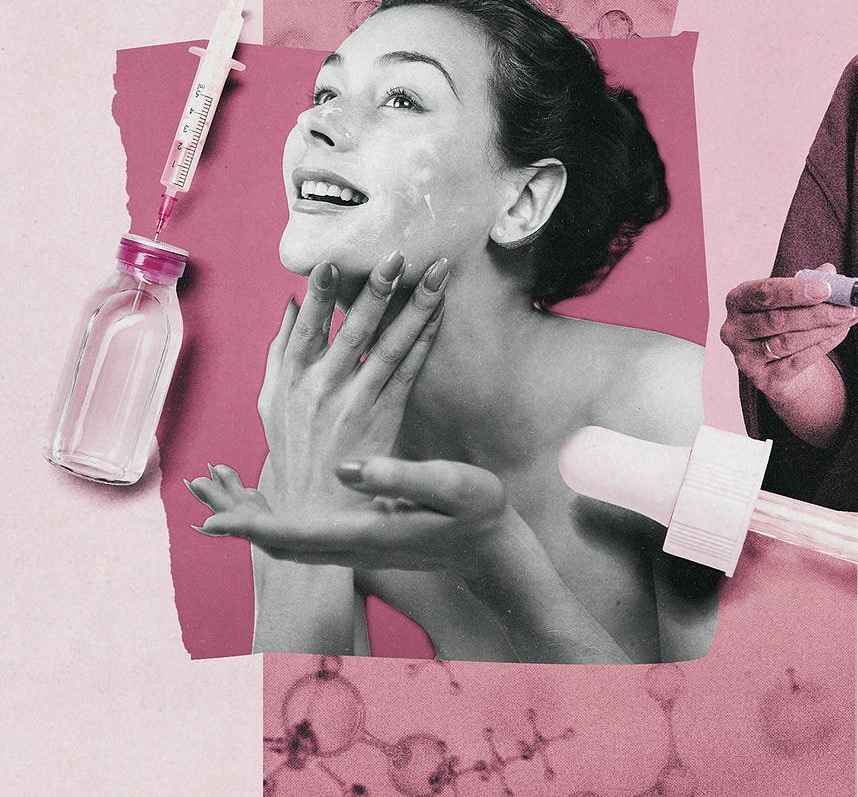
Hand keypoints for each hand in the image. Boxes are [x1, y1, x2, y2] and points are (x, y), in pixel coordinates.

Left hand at [194, 457, 509, 574]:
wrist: (494, 551)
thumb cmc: (479, 512)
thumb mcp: (450, 484)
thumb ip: (400, 476)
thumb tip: (345, 469)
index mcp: (367, 533)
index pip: (296, 535)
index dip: (252, 526)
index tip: (211, 520)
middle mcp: (354, 547)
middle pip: (281, 545)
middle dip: (241, 526)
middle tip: (199, 506)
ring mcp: (357, 549)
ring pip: (291, 545)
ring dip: (256, 527)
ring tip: (222, 506)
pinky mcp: (362, 543)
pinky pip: (307, 540)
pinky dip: (279, 527)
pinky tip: (271, 510)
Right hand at [256, 251, 448, 515]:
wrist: (313, 511)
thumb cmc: (293, 449)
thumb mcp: (271, 402)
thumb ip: (280, 353)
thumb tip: (291, 305)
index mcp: (290, 381)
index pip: (308, 329)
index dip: (322, 296)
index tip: (333, 262)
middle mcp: (322, 390)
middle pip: (355, 332)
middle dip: (377, 292)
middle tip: (398, 255)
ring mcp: (356, 405)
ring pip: (390, 347)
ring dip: (415, 308)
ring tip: (436, 274)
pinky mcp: (385, 418)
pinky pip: (409, 372)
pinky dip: (425, 341)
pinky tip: (439, 314)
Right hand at [721, 263, 857, 400]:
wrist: (778, 365)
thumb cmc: (784, 322)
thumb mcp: (790, 299)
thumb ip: (807, 284)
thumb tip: (829, 271)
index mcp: (737, 300)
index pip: (764, 293)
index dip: (795, 290)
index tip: (825, 288)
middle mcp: (734, 329)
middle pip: (777, 319)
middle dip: (816, 312)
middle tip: (846, 306)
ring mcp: (745, 357)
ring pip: (789, 341)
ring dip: (823, 329)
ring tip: (848, 317)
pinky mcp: (762, 379)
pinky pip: (797, 361)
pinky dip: (822, 345)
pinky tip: (840, 333)